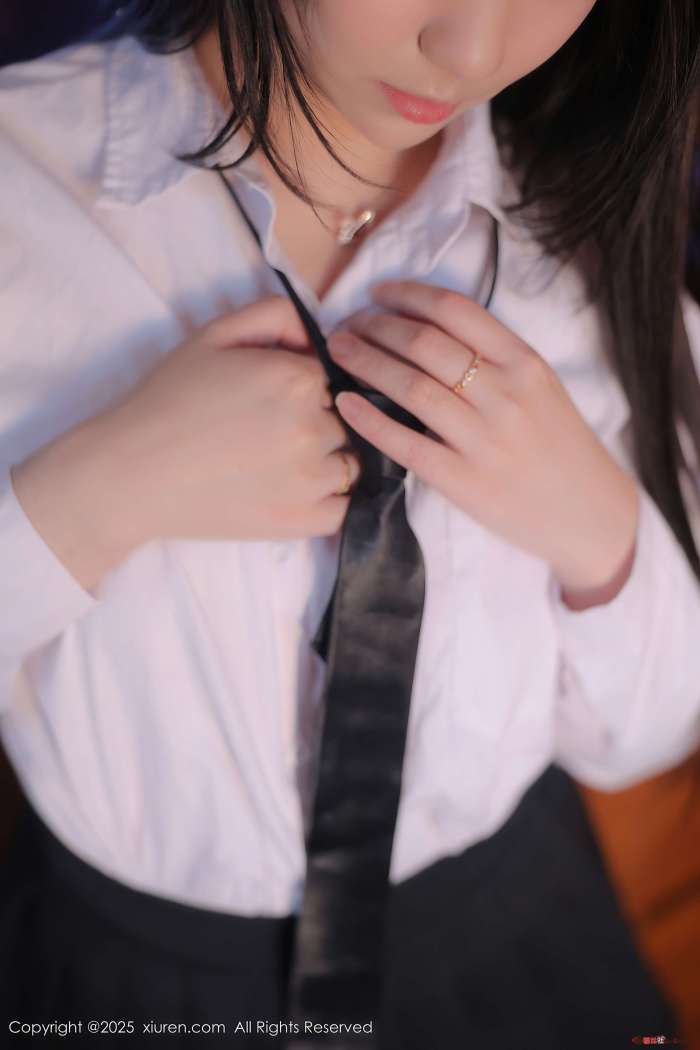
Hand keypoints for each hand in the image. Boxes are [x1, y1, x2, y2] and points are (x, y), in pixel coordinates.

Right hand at [12, 297, 361, 590]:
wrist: (133, 472)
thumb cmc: (169, 400)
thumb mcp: (214, 333)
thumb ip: (276, 315)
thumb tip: (321, 333)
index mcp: (298, 378)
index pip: (332, 375)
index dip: (305, 383)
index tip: (273, 397)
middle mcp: (313, 427)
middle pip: (345, 418)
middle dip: (318, 420)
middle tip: (270, 431)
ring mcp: (311, 479)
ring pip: (350, 462)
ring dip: (327, 460)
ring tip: (280, 462)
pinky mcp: (302, 520)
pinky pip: (346, 508)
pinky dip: (332, 500)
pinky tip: (300, 491)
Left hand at [327, 280, 638, 602]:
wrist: (588, 512)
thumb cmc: (559, 445)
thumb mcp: (540, 387)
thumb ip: (495, 358)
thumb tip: (425, 327)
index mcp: (524, 362)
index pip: (456, 310)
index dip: (408, 295)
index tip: (379, 294)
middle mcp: (505, 394)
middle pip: (425, 344)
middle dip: (376, 327)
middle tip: (347, 325)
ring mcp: (484, 439)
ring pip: (411, 386)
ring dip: (366, 362)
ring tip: (338, 351)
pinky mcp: (464, 481)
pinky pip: (406, 443)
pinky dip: (370, 420)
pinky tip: (345, 403)